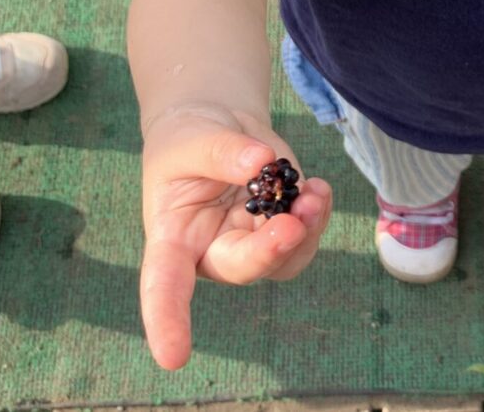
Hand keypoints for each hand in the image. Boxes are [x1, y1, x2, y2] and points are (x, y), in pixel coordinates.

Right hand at [139, 105, 331, 369]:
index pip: (164, 285)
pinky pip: (307, 235)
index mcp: (173, 237)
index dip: (168, 321)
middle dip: (270, 251)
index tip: (174, 358)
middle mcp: (212, 250)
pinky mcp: (282, 225)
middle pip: (241, 268)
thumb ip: (223, 151)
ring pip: (284, 260)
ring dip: (307, 231)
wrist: (217, 125)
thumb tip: (261, 163)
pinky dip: (319, 214)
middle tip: (292, 222)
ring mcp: (251, 241)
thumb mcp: (193, 136)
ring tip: (314, 194)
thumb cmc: (189, 138)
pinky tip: (319, 188)